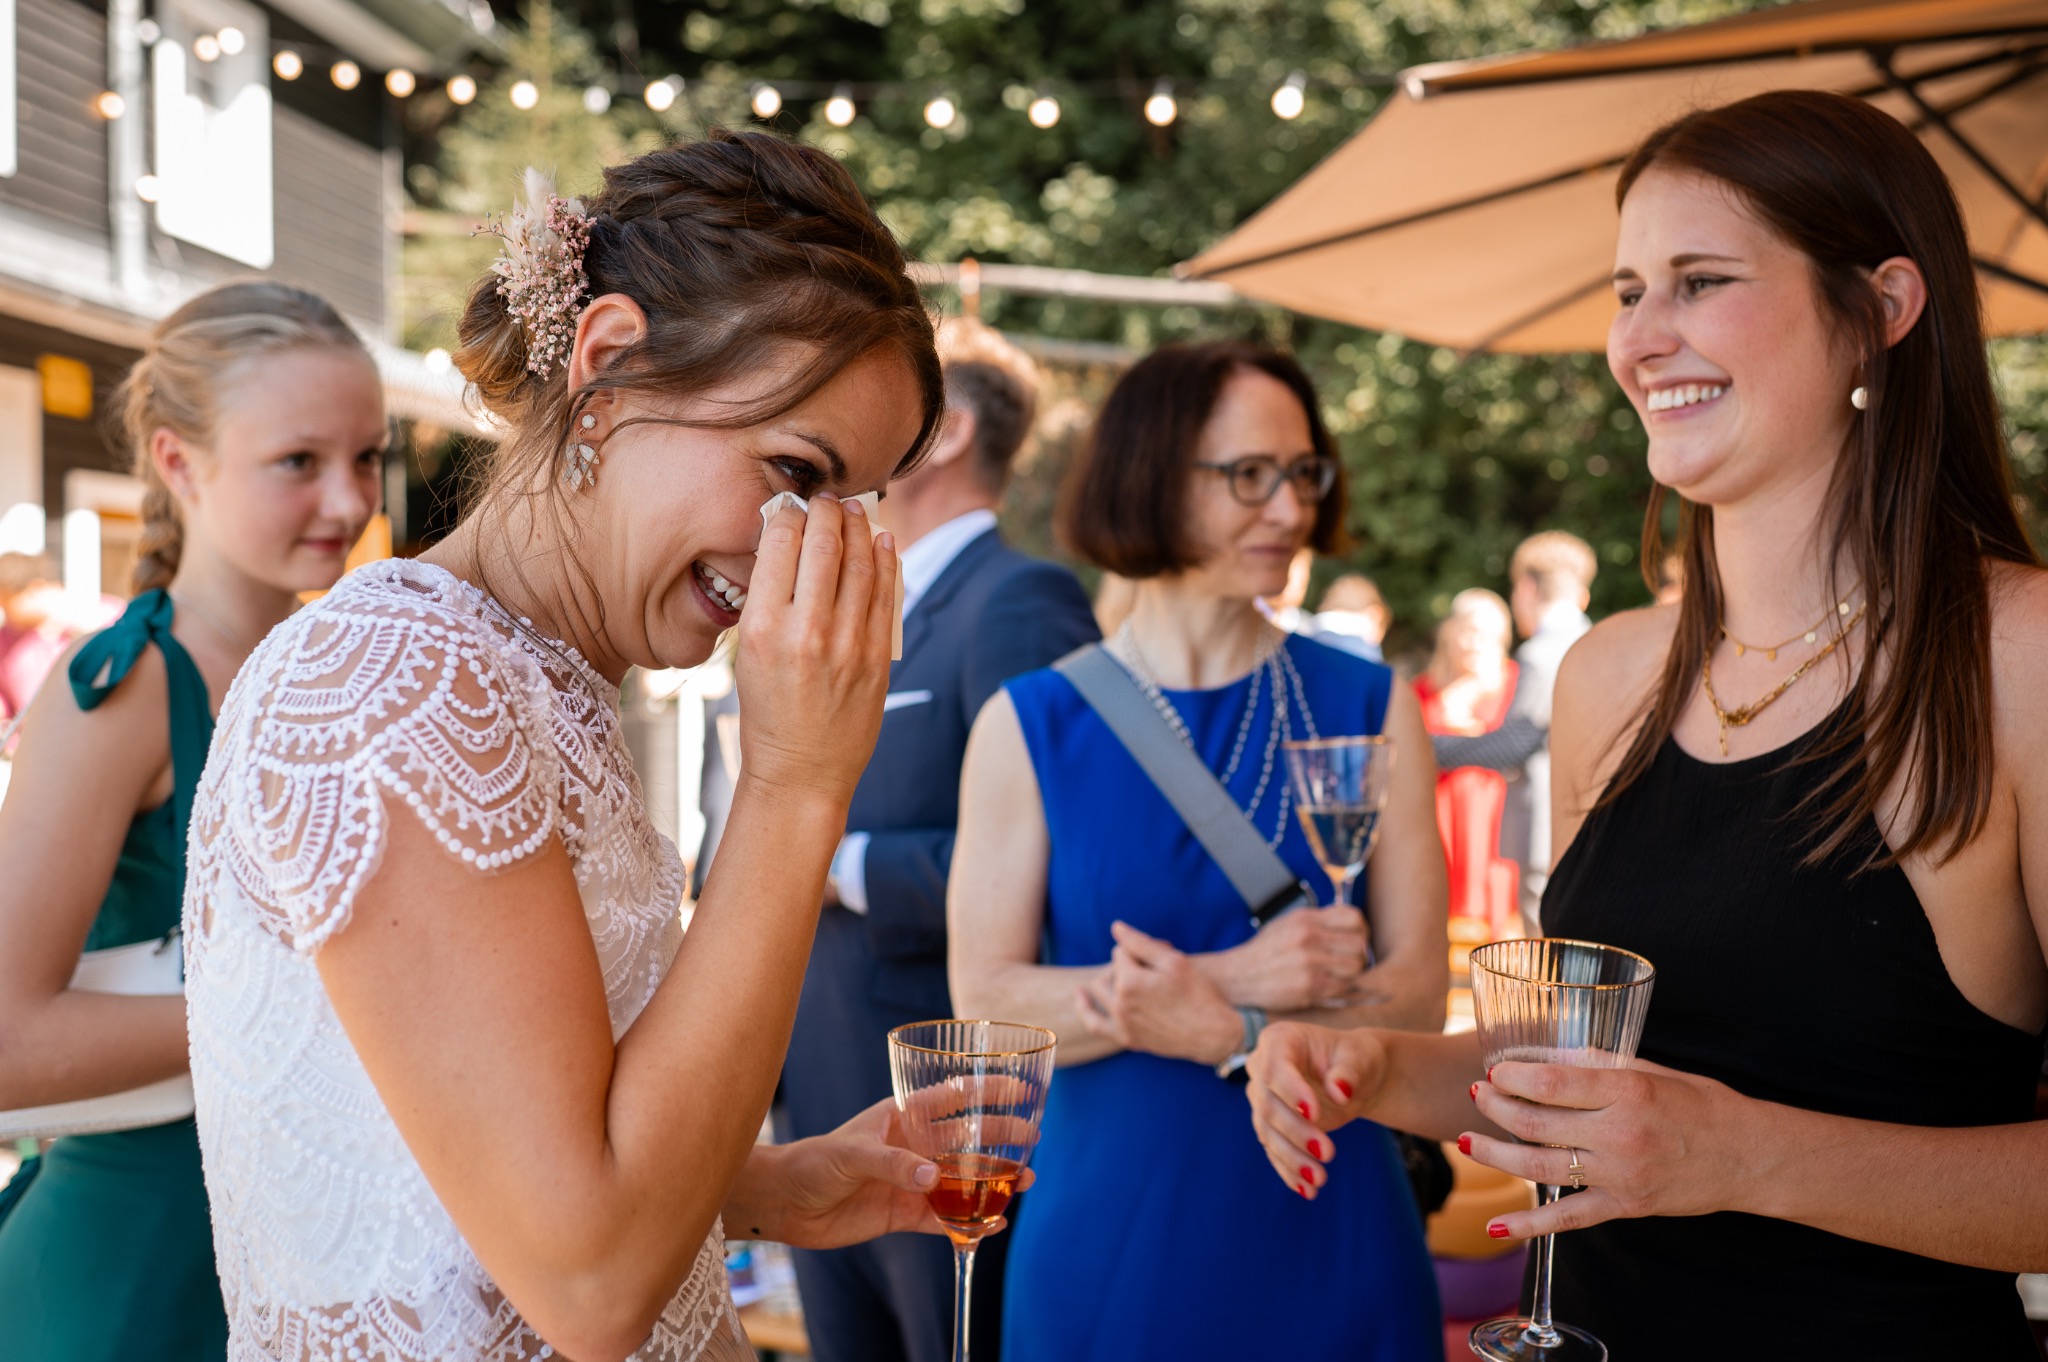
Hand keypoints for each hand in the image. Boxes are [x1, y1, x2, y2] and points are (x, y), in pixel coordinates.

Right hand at [736, 497, 897, 804]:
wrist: (802, 771)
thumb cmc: (768, 713)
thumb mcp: (748, 654)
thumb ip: (768, 601)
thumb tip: (788, 543)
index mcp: (762, 627)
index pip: (780, 544)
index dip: (789, 513)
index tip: (793, 505)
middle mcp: (805, 630)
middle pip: (823, 543)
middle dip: (827, 510)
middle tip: (827, 498)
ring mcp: (847, 643)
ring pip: (860, 562)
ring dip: (859, 527)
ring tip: (856, 509)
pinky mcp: (877, 657)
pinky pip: (885, 594)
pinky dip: (886, 560)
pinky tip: (882, 541)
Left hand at [736, 1096, 1024, 1250]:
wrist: (785, 1204)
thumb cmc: (813, 1162)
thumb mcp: (851, 1154)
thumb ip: (893, 1164)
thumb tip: (933, 1179)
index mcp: (901, 1117)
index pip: (951, 1097)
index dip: (985, 1091)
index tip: (1019, 1088)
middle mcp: (912, 1147)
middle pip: (966, 1140)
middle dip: (1000, 1137)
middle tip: (1033, 1139)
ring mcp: (910, 1181)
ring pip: (962, 1181)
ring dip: (992, 1182)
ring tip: (1026, 1182)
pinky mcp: (903, 1214)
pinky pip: (943, 1220)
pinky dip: (969, 1224)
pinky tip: (993, 1226)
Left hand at [1074, 921, 1240, 1064]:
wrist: (1213, 1034)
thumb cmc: (1199, 994)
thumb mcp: (1174, 961)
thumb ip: (1140, 943)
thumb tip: (1116, 927)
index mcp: (1130, 981)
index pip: (1122, 951)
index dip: (1142, 948)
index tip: (1162, 952)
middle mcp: (1119, 1004)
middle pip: (1112, 969)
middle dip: (1129, 962)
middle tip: (1156, 966)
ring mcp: (1121, 1023)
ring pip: (1101, 989)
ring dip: (1113, 977)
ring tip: (1133, 974)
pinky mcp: (1126, 1037)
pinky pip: (1094, 1024)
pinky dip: (1085, 1008)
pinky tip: (1080, 995)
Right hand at [1201, 905, 1369, 1010]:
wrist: (1236, 978)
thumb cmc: (1264, 954)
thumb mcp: (1286, 926)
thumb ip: (1317, 923)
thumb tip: (1351, 926)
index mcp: (1305, 918)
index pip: (1355, 917)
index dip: (1360, 931)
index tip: (1352, 940)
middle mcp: (1308, 936)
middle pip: (1360, 944)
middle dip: (1358, 956)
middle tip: (1345, 963)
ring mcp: (1309, 962)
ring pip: (1356, 967)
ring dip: (1350, 975)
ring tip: (1335, 976)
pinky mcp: (1308, 986)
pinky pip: (1342, 988)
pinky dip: (1338, 990)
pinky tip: (1324, 988)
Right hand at [1244, 1021, 1385, 1198]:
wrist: (1354, 1078)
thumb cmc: (1357, 1059)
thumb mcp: (1361, 1058)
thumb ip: (1350, 1072)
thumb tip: (1340, 1091)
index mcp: (1281, 1041)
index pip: (1276, 1068)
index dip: (1291, 1091)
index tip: (1314, 1113)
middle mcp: (1262, 1068)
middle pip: (1268, 1104)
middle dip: (1296, 1132)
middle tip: (1329, 1153)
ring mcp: (1262, 1098)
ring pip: (1267, 1132)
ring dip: (1291, 1158)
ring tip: (1319, 1179)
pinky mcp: (1270, 1125)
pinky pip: (1273, 1150)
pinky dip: (1288, 1171)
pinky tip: (1307, 1190)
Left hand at [1462, 1057, 1752, 1239]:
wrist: (1749, 1157)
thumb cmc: (1703, 1105)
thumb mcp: (1653, 1071)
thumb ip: (1600, 1064)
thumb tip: (1549, 1055)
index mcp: (1627, 1091)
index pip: (1551, 1081)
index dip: (1512, 1075)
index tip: (1494, 1070)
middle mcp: (1620, 1133)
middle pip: (1536, 1122)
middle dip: (1495, 1107)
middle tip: (1475, 1095)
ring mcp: (1620, 1175)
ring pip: (1540, 1167)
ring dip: (1496, 1155)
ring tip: (1466, 1142)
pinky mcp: (1625, 1206)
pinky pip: (1568, 1219)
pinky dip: (1530, 1226)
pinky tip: (1497, 1227)